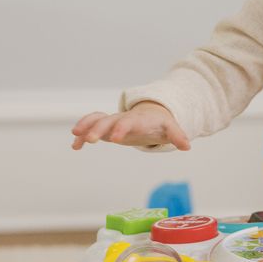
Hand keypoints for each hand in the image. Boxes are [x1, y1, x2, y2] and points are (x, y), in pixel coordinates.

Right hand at [70, 100, 190, 150]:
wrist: (151, 115)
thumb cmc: (159, 123)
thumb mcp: (169, 129)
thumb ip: (177, 136)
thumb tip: (187, 146)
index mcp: (137, 120)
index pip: (129, 122)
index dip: (122, 129)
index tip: (115, 138)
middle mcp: (122, 119)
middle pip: (108, 121)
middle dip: (99, 129)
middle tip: (91, 140)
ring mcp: (112, 121)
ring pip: (96, 120)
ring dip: (86, 127)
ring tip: (76, 137)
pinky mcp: (106, 127)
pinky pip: (91, 126)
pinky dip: (83, 135)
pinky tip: (75, 146)